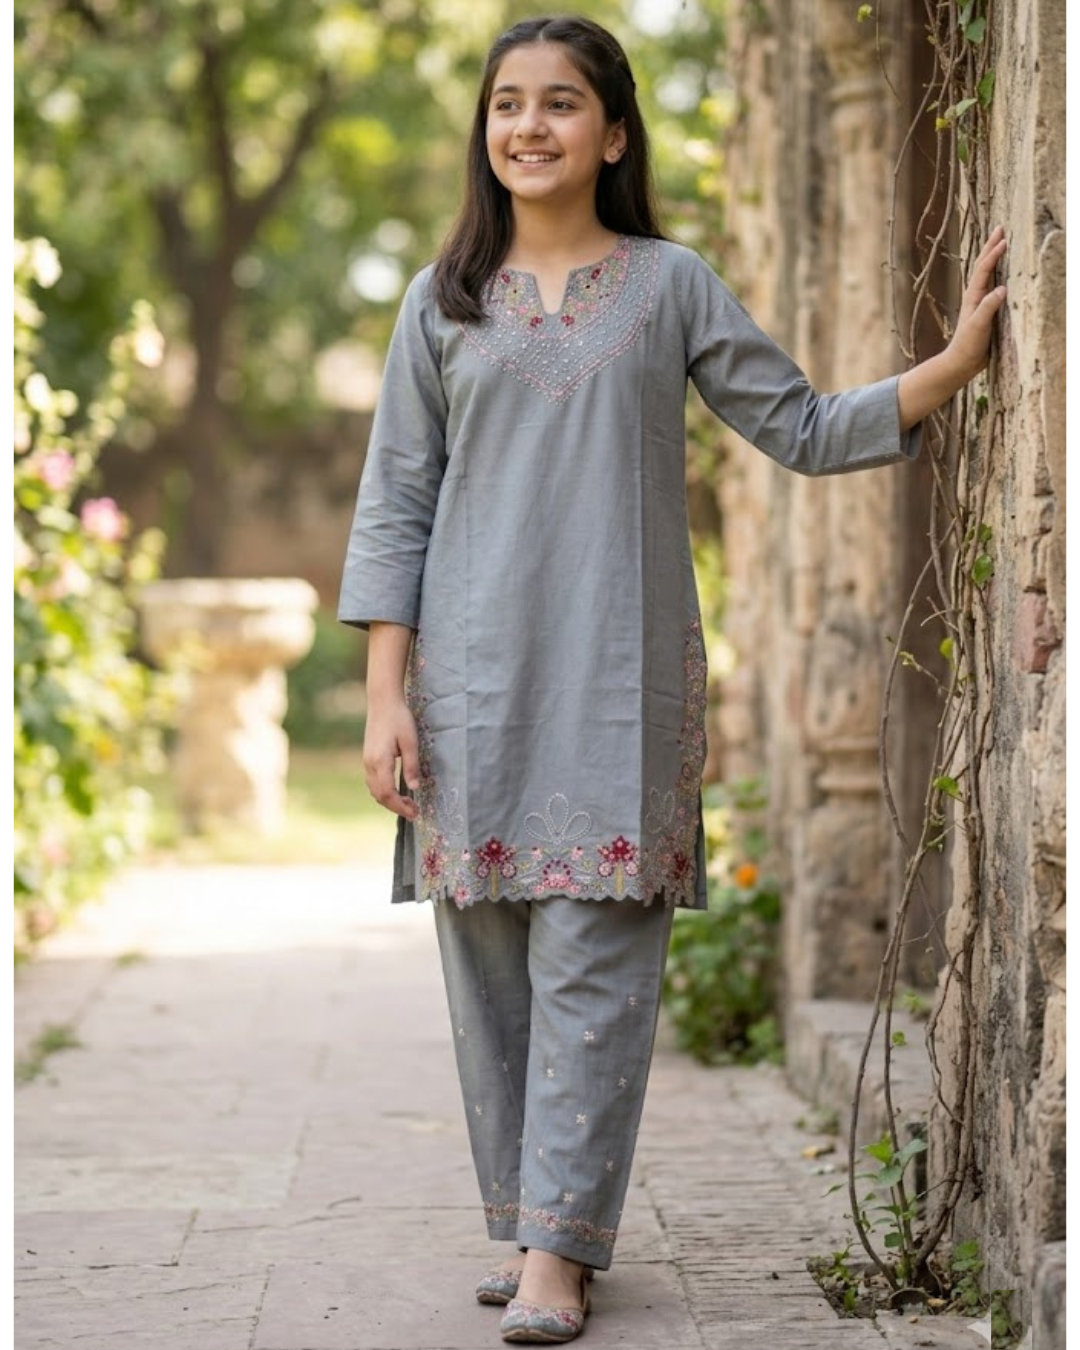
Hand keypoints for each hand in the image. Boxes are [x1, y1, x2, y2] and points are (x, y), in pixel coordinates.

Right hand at [363, 699, 420, 819]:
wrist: (382, 701)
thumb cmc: (399, 718)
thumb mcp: (411, 742)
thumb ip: (412, 766)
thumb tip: (415, 788)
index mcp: (380, 761)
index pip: (388, 793)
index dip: (400, 806)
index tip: (415, 813)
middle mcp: (369, 764)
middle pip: (379, 796)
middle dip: (396, 807)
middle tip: (414, 812)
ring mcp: (366, 761)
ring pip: (374, 790)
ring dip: (389, 800)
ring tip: (408, 803)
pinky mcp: (368, 758)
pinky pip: (373, 782)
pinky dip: (383, 792)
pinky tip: (396, 791)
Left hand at [945, 225, 1007, 379]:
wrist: (960, 363)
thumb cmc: (967, 345)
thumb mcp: (978, 326)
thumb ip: (988, 307)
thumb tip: (1001, 288)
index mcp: (973, 296)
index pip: (984, 270)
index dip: (993, 255)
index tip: (1004, 240)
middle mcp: (975, 296)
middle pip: (983, 266)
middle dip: (991, 246)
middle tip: (1000, 228)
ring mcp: (980, 302)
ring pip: (987, 274)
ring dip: (993, 257)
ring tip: (1000, 242)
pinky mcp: (985, 310)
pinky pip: (992, 286)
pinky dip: (997, 274)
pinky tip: (1002, 273)